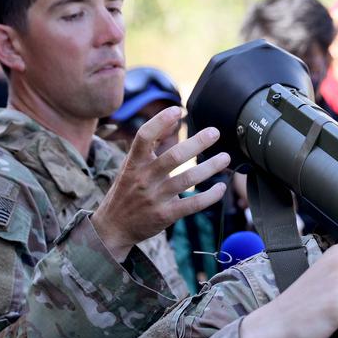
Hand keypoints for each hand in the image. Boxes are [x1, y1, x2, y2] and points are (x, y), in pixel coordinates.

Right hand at [92, 106, 229, 260]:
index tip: (178, 110)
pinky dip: (210, 196)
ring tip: (225, 158)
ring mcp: (154, 198)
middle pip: (173, 156)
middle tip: (215, 132)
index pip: (144, 136)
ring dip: (210, 167)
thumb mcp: (130, 167)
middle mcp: (143, 178)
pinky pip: (193, 204)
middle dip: (197, 143)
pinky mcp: (165, 215)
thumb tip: (170, 123)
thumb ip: (148, 148)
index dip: (160, 121)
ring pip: (188, 179)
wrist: (112, 227)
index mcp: (133, 163)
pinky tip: (220, 188)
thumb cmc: (126, 192)